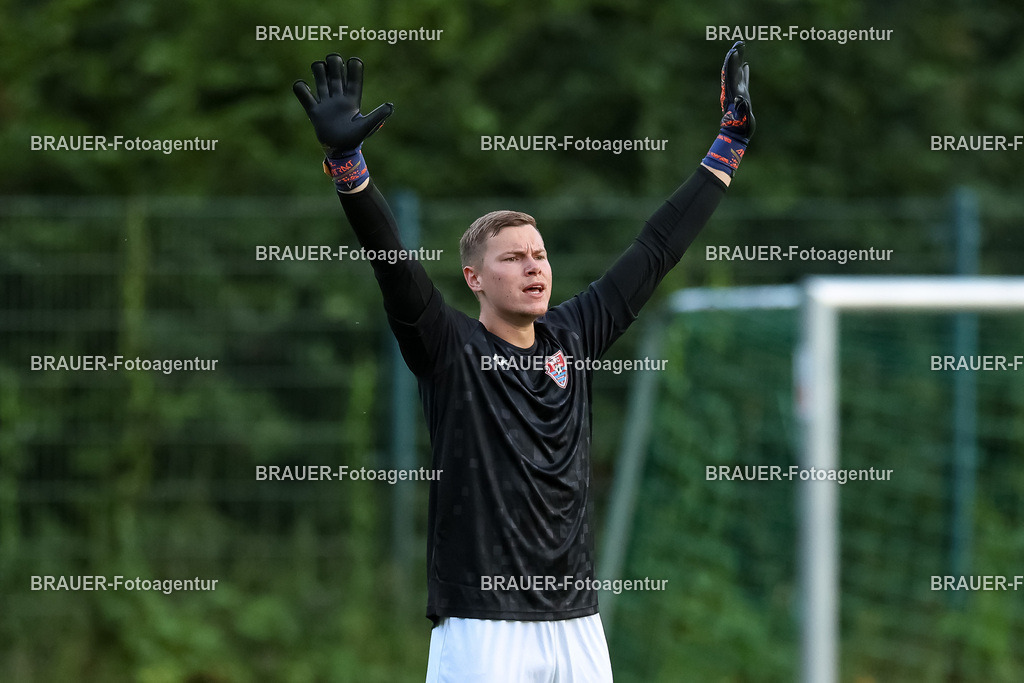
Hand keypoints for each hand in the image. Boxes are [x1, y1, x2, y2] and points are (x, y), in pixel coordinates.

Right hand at [293, 54, 393, 157]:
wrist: (339, 151)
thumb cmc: (354, 139)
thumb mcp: (366, 127)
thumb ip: (378, 116)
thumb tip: (390, 105)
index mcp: (352, 98)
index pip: (353, 74)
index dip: (353, 66)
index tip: (353, 63)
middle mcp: (338, 96)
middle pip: (335, 68)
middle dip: (334, 61)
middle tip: (332, 65)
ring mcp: (325, 101)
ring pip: (319, 75)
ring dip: (318, 69)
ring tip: (319, 74)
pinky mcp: (313, 110)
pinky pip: (302, 93)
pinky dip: (300, 88)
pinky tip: (305, 90)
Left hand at [703, 41, 753, 177]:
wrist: (736, 136)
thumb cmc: (740, 129)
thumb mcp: (742, 119)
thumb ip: (743, 108)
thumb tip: (741, 100)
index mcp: (733, 93)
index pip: (730, 74)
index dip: (732, 62)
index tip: (734, 50)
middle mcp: (733, 90)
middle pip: (732, 70)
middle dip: (735, 56)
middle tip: (739, 42)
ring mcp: (736, 92)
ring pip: (736, 73)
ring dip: (738, 61)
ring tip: (741, 48)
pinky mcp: (741, 96)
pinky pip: (743, 80)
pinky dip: (744, 72)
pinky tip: (746, 65)